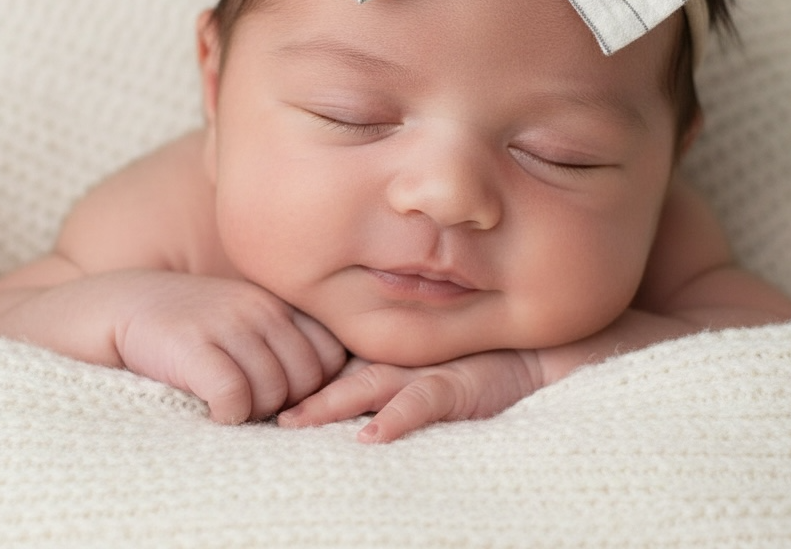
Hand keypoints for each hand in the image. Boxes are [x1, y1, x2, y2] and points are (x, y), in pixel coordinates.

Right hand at [112, 271, 346, 423]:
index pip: (332, 354)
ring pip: (274, 390)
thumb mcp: (247, 322)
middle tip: (254, 407)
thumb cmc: (194, 327)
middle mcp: (260, 308)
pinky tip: (213, 412)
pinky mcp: (193, 345)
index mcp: (279, 303)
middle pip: (307, 378)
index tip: (287, 398)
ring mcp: (227, 324)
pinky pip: (234, 395)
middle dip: (286, 404)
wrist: (124, 306)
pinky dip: (229, 414)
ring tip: (231, 408)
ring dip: (255, 412)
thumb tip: (325, 396)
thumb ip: (284, 343)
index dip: (315, 386)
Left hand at [277, 348, 542, 442]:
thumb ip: (388, 379)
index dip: (298, 375)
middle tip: (260, 411)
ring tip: (295, 422)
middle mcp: (399, 359)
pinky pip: (420, 403)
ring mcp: (425, 370)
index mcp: (389, 355)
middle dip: (299, 393)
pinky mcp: (455, 386)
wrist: (533, 354)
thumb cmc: (478, 361)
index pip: (336, 364)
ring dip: (331, 404)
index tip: (257, 390)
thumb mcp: (426, 370)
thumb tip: (347, 410)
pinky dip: (395, 419)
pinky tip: (371, 436)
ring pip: (368, 385)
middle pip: (339, 375)